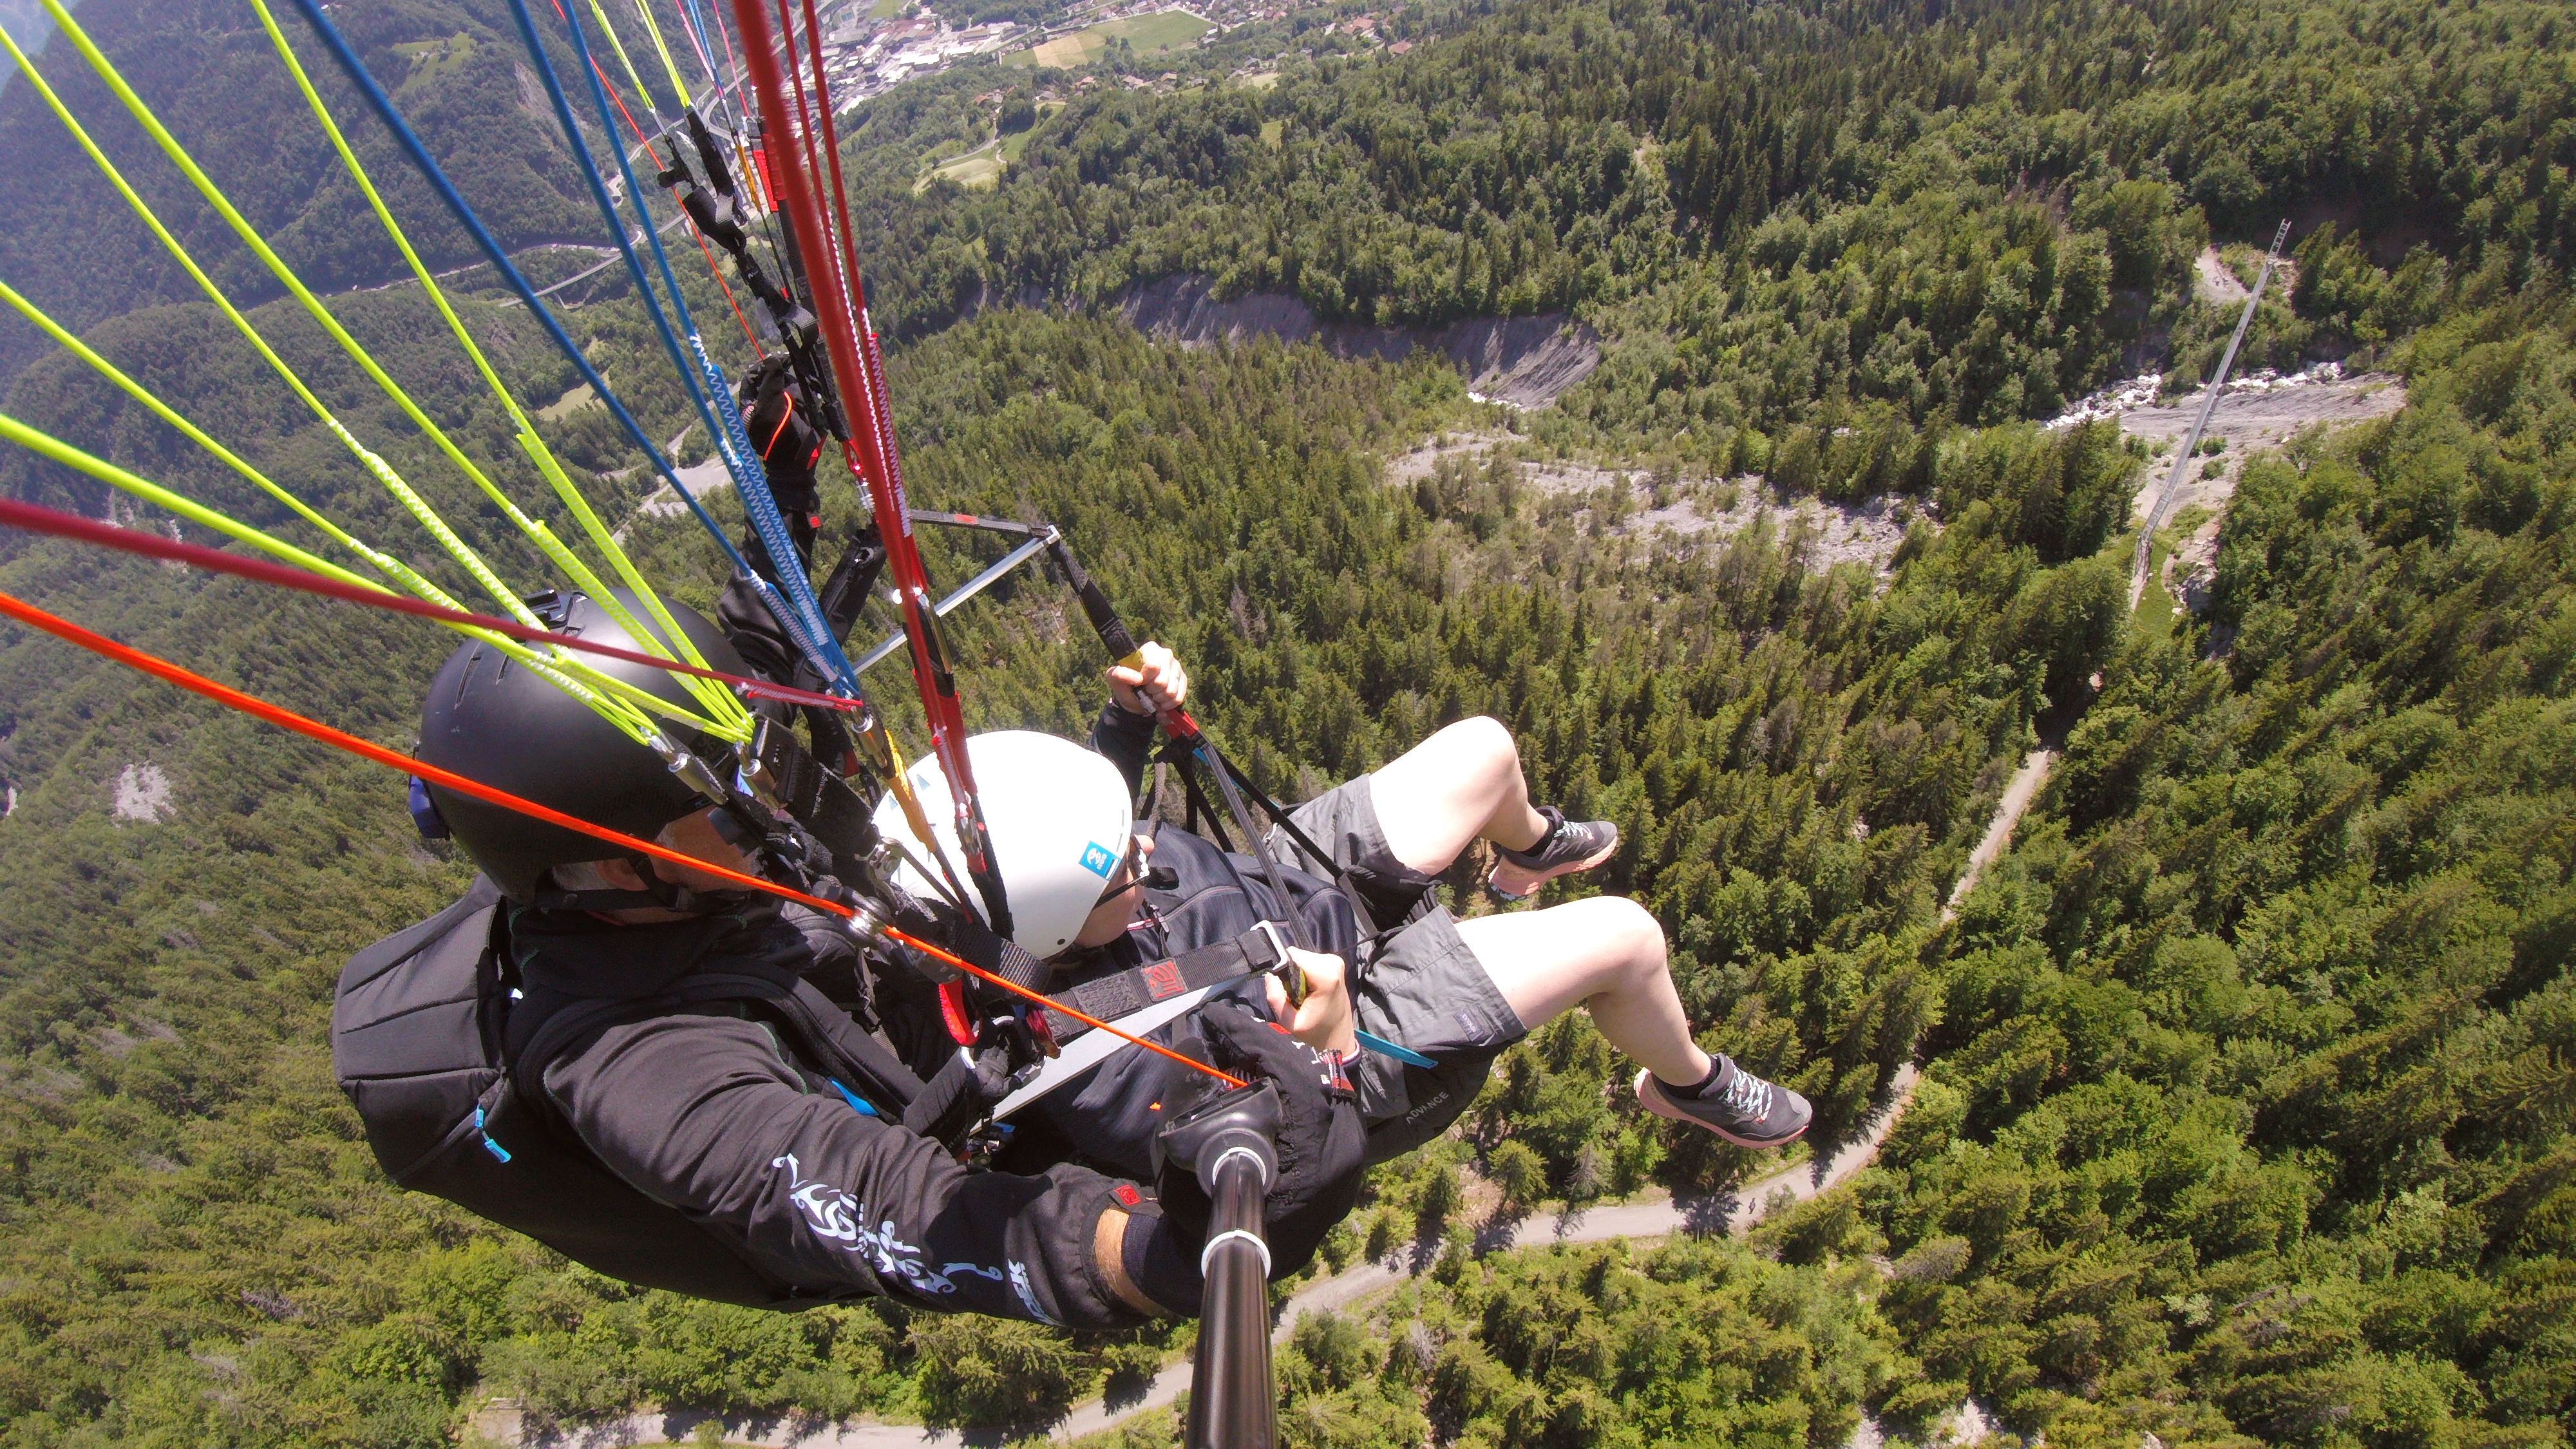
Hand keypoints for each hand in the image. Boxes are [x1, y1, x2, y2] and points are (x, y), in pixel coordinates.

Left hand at [1108, 641, 1187, 716]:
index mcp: (1149, 649)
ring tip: (1153, 697)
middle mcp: (1166, 654)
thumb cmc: (1125, 685)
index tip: (1139, 682)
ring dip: (1159, 699)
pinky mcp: (1183, 679)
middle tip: (1146, 691)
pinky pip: (1178, 697)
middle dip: (1152, 691)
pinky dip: (1168, 704)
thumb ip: (1120, 674)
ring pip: (1171, 690)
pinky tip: (1161, 702)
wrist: (1136, 699)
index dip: (1145, 679)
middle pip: (1162, 681)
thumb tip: (1138, 678)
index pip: (1153, 666)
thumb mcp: (1114, 678)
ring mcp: (1176, 667)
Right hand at [1156, 1003, 1364, 1279]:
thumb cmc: (1201, 1211)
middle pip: (1313, 1077)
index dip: (1257, 1042)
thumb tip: (1194, 1041)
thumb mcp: (1181, 1159)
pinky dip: (1293, 1084)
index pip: (1295, 1080)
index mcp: (1311, 1165)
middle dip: (1267, 1047)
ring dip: (1281, 1063)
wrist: (1226, 1252)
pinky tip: (1263, 1077)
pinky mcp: (1346, 1154)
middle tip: (1229, 1032)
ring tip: (1242, 1050)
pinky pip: (1324, 1104)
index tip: (1219, 1021)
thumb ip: (1186, 1100)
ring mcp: (1350, 1158)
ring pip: (1321, 1087)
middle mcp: (1341, 1160)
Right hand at [1264, 948, 1356, 1058]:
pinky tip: (1308, 990)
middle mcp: (1333, 963)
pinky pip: (1309, 961)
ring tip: (1301, 994)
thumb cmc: (1316, 1033)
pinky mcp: (1334, 963)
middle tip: (1293, 995)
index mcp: (1326, 976)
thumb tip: (1269, 975)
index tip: (1283, 989)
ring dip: (1296, 973)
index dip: (1282, 970)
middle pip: (1297, 956)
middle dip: (1289, 972)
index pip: (1293, 956)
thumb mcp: (1291, 1022)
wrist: (1338, 1036)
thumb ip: (1276, 998)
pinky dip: (1304, 973)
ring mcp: (1335, 962)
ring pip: (1302, 957)